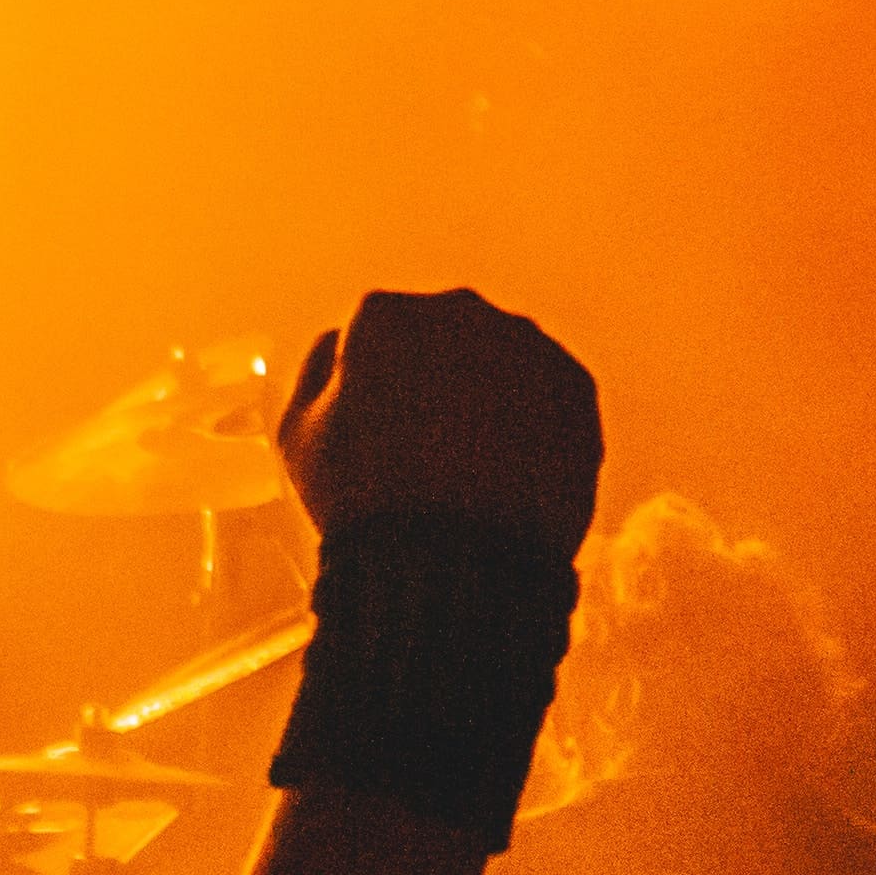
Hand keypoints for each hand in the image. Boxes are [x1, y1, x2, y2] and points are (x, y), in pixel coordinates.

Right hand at [278, 288, 600, 552]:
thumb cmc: (366, 502)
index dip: (376, 390)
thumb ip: (318, 372)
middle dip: (438, 384)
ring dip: (490, 402)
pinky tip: (511, 476)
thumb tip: (343, 342)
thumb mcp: (300, 436)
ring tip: (471, 474)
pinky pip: (549, 398)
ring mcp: (526, 345)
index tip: (379, 434)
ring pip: (502, 365)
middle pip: (445, 341)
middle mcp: (460, 311)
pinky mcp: (575, 385)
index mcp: (385, 315)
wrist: (455, 563)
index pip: (379, 336)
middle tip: (428, 457)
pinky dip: (534, 429)